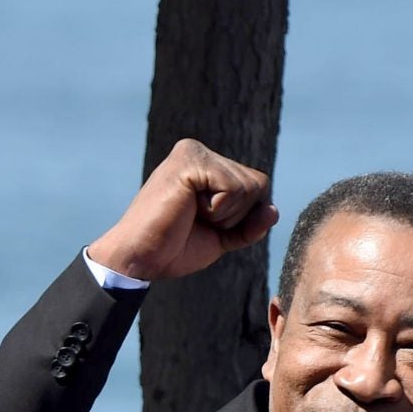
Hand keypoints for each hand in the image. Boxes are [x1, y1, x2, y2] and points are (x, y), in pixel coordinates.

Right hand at [86, 139, 277, 282]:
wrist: (139, 260)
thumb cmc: (173, 249)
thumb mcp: (222, 238)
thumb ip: (250, 224)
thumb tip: (274, 210)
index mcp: (208, 164)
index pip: (258, 187)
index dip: (242, 218)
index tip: (203, 224)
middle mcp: (200, 151)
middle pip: (259, 185)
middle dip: (235, 217)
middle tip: (195, 222)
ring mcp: (194, 152)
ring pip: (249, 187)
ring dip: (225, 216)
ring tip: (189, 216)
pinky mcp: (189, 161)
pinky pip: (233, 189)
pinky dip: (217, 211)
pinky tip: (187, 210)